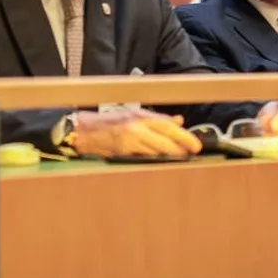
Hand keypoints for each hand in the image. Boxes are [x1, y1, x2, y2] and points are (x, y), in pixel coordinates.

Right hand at [71, 109, 201, 157]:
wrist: (83, 131)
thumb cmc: (108, 124)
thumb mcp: (133, 116)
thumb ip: (156, 119)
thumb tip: (178, 121)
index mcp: (139, 115)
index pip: (167, 124)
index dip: (183, 135)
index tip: (195, 144)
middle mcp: (135, 125)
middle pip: (165, 136)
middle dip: (181, 145)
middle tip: (193, 152)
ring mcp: (129, 139)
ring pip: (156, 149)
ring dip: (170, 155)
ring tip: (181, 158)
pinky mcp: (122, 151)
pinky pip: (143, 157)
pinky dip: (154, 160)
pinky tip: (161, 162)